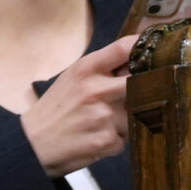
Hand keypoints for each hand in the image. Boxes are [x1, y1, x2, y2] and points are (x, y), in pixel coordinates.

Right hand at [20, 34, 137, 178]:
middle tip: (132, 96)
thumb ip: (102, 72)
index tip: (158, 48)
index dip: (144, 47)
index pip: (123, 48)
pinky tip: (95, 138)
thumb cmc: (54, 109)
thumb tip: (140, 63)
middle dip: (143, 89)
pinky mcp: (107, 140)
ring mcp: (103, 115)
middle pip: (141, 81)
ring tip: (99, 124)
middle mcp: (96, 89)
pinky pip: (125, 138)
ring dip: (124, 121)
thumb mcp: (71, 80)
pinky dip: (114, 141)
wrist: (32, 143)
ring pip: (134, 115)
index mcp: (85, 69)